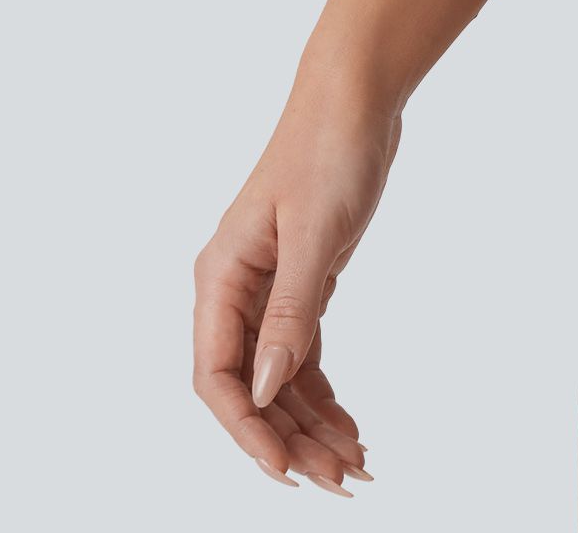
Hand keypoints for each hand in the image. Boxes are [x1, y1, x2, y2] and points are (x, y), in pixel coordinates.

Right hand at [192, 83, 398, 492]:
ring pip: (279, 379)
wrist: (358, 96)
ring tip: (356, 466)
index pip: (218, 377)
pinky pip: (302, 355)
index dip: (247, 431)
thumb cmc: (329, 149)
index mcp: (219, 278)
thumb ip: (289, 313)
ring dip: (311, 426)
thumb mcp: (314, 233)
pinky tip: (350, 426)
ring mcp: (267, 290)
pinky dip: (323, 393)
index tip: (287, 472)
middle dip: (290, 440)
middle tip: (341, 481)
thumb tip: (266, 390)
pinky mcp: (301, 284)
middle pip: (252, 389)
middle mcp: (235, 290)